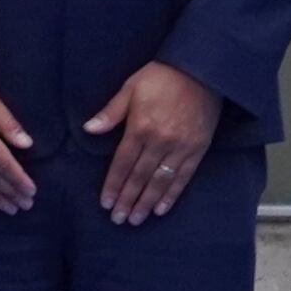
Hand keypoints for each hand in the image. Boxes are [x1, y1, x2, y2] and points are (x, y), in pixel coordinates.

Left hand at [87, 60, 218, 226]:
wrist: (202, 71)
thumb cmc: (160, 77)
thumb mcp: (130, 89)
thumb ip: (110, 112)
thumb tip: (88, 129)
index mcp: (140, 128)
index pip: (123, 164)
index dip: (113, 185)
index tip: (105, 203)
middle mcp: (160, 142)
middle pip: (140, 177)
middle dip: (128, 200)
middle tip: (118, 219)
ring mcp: (181, 147)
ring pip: (161, 181)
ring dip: (147, 202)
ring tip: (136, 219)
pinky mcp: (198, 149)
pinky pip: (184, 177)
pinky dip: (172, 194)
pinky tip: (162, 208)